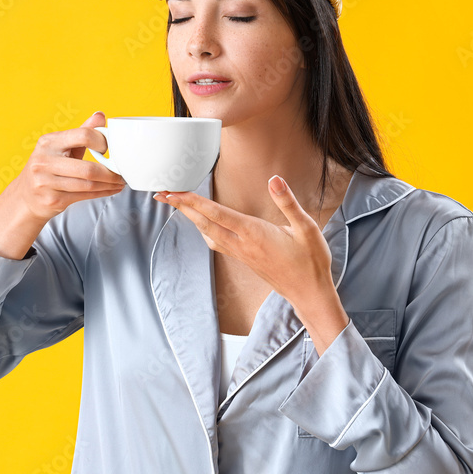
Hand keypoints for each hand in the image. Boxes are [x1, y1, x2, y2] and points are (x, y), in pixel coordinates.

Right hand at [15, 111, 126, 221]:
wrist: (26, 198)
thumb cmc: (48, 168)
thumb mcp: (60, 147)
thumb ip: (81, 132)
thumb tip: (100, 116)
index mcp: (48, 142)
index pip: (82, 136)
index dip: (102, 141)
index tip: (111, 149)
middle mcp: (44, 161)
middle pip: (88, 168)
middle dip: (110, 172)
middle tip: (122, 172)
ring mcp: (46, 182)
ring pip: (88, 184)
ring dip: (109, 184)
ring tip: (120, 182)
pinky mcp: (52, 200)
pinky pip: (84, 196)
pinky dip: (102, 193)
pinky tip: (111, 189)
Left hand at [152, 175, 336, 314]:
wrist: (309, 294)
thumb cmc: (311, 262)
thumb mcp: (307, 228)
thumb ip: (288, 203)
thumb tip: (274, 180)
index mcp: (255, 234)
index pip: (217, 214)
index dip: (194, 202)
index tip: (175, 192)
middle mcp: (243, 245)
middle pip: (204, 224)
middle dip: (182, 208)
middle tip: (162, 195)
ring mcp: (242, 255)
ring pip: (208, 235)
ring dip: (191, 219)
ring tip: (178, 205)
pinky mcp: (245, 260)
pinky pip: (217, 244)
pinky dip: (204, 231)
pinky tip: (204, 226)